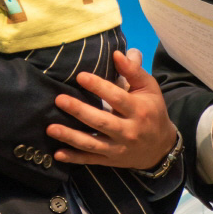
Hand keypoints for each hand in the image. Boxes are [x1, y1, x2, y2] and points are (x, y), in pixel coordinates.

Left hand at [46, 48, 178, 169]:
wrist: (161, 147)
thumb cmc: (152, 111)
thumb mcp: (149, 89)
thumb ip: (133, 71)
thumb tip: (117, 53)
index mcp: (138, 110)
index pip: (117, 98)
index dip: (99, 87)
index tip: (80, 76)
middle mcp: (128, 131)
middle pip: (101, 121)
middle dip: (79, 111)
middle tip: (59, 100)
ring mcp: (118, 148)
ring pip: (92, 144)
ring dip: (70, 136)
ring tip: (50, 128)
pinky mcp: (110, 160)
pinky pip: (90, 159)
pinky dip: (74, 158)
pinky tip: (57, 154)